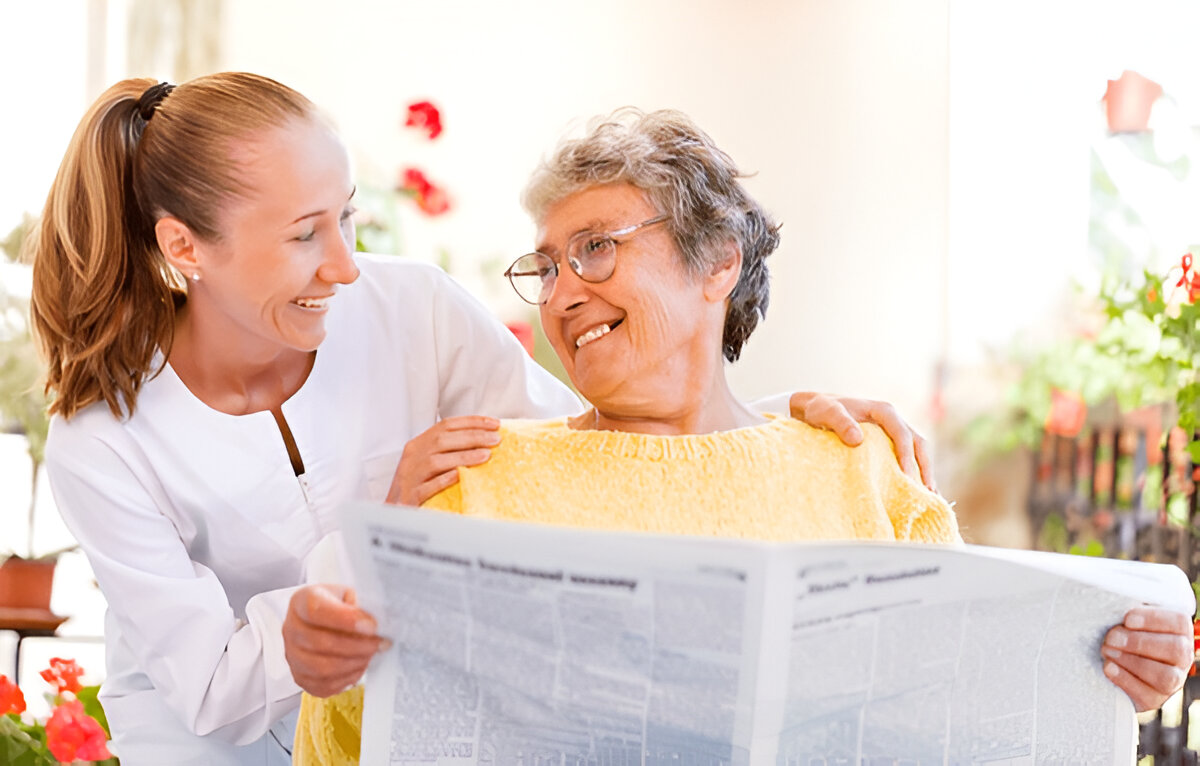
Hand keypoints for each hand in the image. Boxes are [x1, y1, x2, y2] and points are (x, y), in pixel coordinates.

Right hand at [283, 584, 386, 696]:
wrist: (327, 619)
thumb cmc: (339, 605)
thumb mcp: (349, 594)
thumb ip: (358, 607)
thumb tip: (373, 627)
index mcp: (302, 601)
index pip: (315, 610)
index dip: (346, 620)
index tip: (372, 626)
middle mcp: (292, 628)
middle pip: (320, 643)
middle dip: (357, 646)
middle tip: (379, 643)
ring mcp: (292, 655)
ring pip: (321, 669)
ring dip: (353, 664)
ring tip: (370, 655)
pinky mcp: (300, 677)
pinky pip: (323, 686)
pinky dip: (346, 679)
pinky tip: (358, 667)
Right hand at [386, 416, 500, 505]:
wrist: (394, 512)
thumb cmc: (417, 485)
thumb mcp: (429, 462)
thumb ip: (450, 450)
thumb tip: (486, 442)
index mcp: (418, 444)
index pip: (446, 425)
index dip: (472, 422)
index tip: (495, 424)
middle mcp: (412, 456)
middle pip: (442, 440)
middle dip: (473, 437)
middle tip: (496, 439)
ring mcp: (410, 476)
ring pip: (436, 461)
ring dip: (464, 457)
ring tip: (486, 455)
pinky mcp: (410, 496)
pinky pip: (429, 486)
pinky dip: (446, 480)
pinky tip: (462, 476)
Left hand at [789, 392, 933, 489]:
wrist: (817, 408)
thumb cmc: (822, 409)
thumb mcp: (827, 412)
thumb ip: (840, 423)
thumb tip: (857, 440)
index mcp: (883, 411)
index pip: (902, 434)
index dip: (907, 455)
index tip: (907, 476)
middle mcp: (893, 420)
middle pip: (918, 444)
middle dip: (925, 467)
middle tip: (926, 491)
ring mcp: (893, 432)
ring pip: (917, 452)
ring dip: (924, 473)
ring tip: (928, 496)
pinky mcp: (889, 444)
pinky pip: (908, 458)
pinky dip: (916, 474)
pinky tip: (920, 493)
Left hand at [1101, 607, 1192, 711]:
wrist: (1108, 664)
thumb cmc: (1119, 632)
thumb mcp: (1125, 616)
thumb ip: (1126, 605)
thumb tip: (1111, 591)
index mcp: (1178, 630)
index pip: (1179, 622)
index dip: (1154, 620)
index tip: (1127, 619)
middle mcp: (1182, 656)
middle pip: (1176, 650)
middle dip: (1139, 642)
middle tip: (1112, 637)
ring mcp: (1172, 681)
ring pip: (1165, 676)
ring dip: (1132, 662)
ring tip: (1107, 651)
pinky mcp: (1155, 699)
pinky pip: (1148, 695)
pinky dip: (1125, 680)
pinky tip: (1108, 668)